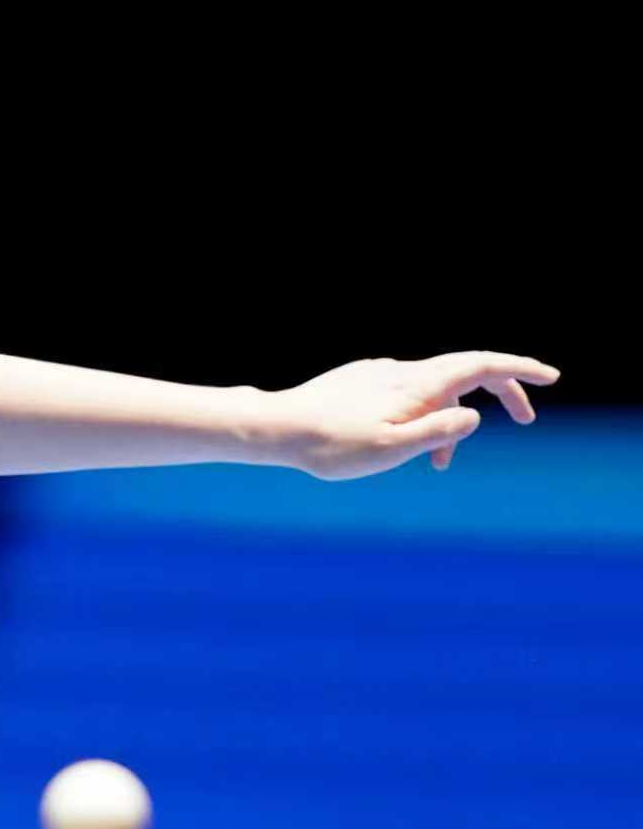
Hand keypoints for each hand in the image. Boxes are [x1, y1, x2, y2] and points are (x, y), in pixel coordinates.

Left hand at [263, 351, 559, 480]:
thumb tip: (474, 417)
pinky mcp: (361, 382)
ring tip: (441, 463)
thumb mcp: (391, 448)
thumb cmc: (330, 447)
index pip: (482, 365)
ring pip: (434, 390)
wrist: (276, 428)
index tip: (552, 377)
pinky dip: (423, 416)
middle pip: (467, 372)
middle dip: (503, 392)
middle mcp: (402, 371)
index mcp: (417, 385)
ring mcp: (380, 374)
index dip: (520, 370)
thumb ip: (438, 432)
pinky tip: (405, 445)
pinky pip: (407, 394)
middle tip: (528, 419)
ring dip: (452, 420)